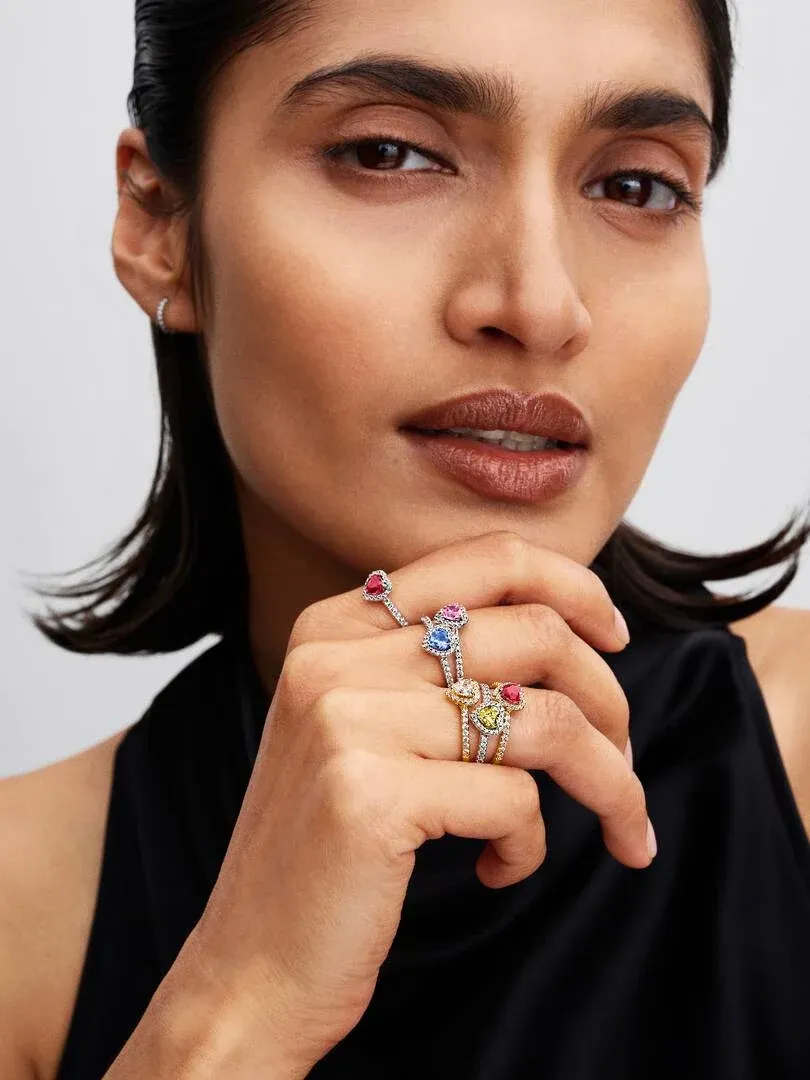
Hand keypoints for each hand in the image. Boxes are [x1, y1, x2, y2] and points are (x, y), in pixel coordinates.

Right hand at [174, 531, 651, 1076]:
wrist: (250, 970)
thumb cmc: (331, 850)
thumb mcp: (368, 728)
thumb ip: (436, 668)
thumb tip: (571, 631)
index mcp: (338, 625)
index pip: (489, 558)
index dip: (577, 589)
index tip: (615, 640)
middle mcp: (336, 655)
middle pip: (536, 633)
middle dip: (610, 700)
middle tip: (625, 761)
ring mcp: (348, 719)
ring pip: (547, 719)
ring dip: (609, 781)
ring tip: (616, 827)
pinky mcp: (371, 793)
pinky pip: (515, 799)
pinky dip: (531, 845)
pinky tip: (498, 870)